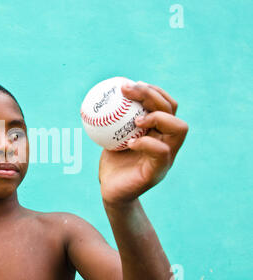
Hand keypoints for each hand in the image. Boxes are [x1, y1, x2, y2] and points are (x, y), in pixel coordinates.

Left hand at [99, 81, 188, 206]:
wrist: (111, 192)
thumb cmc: (112, 163)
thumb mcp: (110, 136)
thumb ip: (114, 119)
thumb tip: (104, 94)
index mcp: (158, 130)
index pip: (165, 104)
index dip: (152, 90)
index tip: (129, 85)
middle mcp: (167, 141)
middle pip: (172, 109)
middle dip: (152, 95)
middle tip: (128, 91)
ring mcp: (167, 156)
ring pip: (179, 128)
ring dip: (158, 117)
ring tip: (136, 119)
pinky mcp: (159, 171)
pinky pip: (161, 152)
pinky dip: (146, 143)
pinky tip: (129, 142)